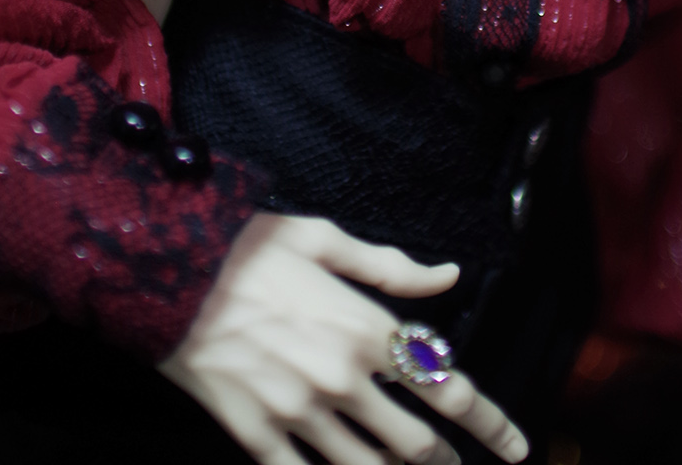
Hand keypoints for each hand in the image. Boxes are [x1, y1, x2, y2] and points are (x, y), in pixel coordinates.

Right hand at [158, 212, 529, 464]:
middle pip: (415, 443)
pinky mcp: (255, 436)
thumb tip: (448, 274)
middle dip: (448, 460)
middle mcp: (340, 380)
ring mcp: (297, 415)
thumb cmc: (248, 247)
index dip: (489, 421)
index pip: (446, 383)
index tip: (514, 445)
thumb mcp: (325, 239)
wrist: (167, 274)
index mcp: (363, 328)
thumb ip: (391, 268)